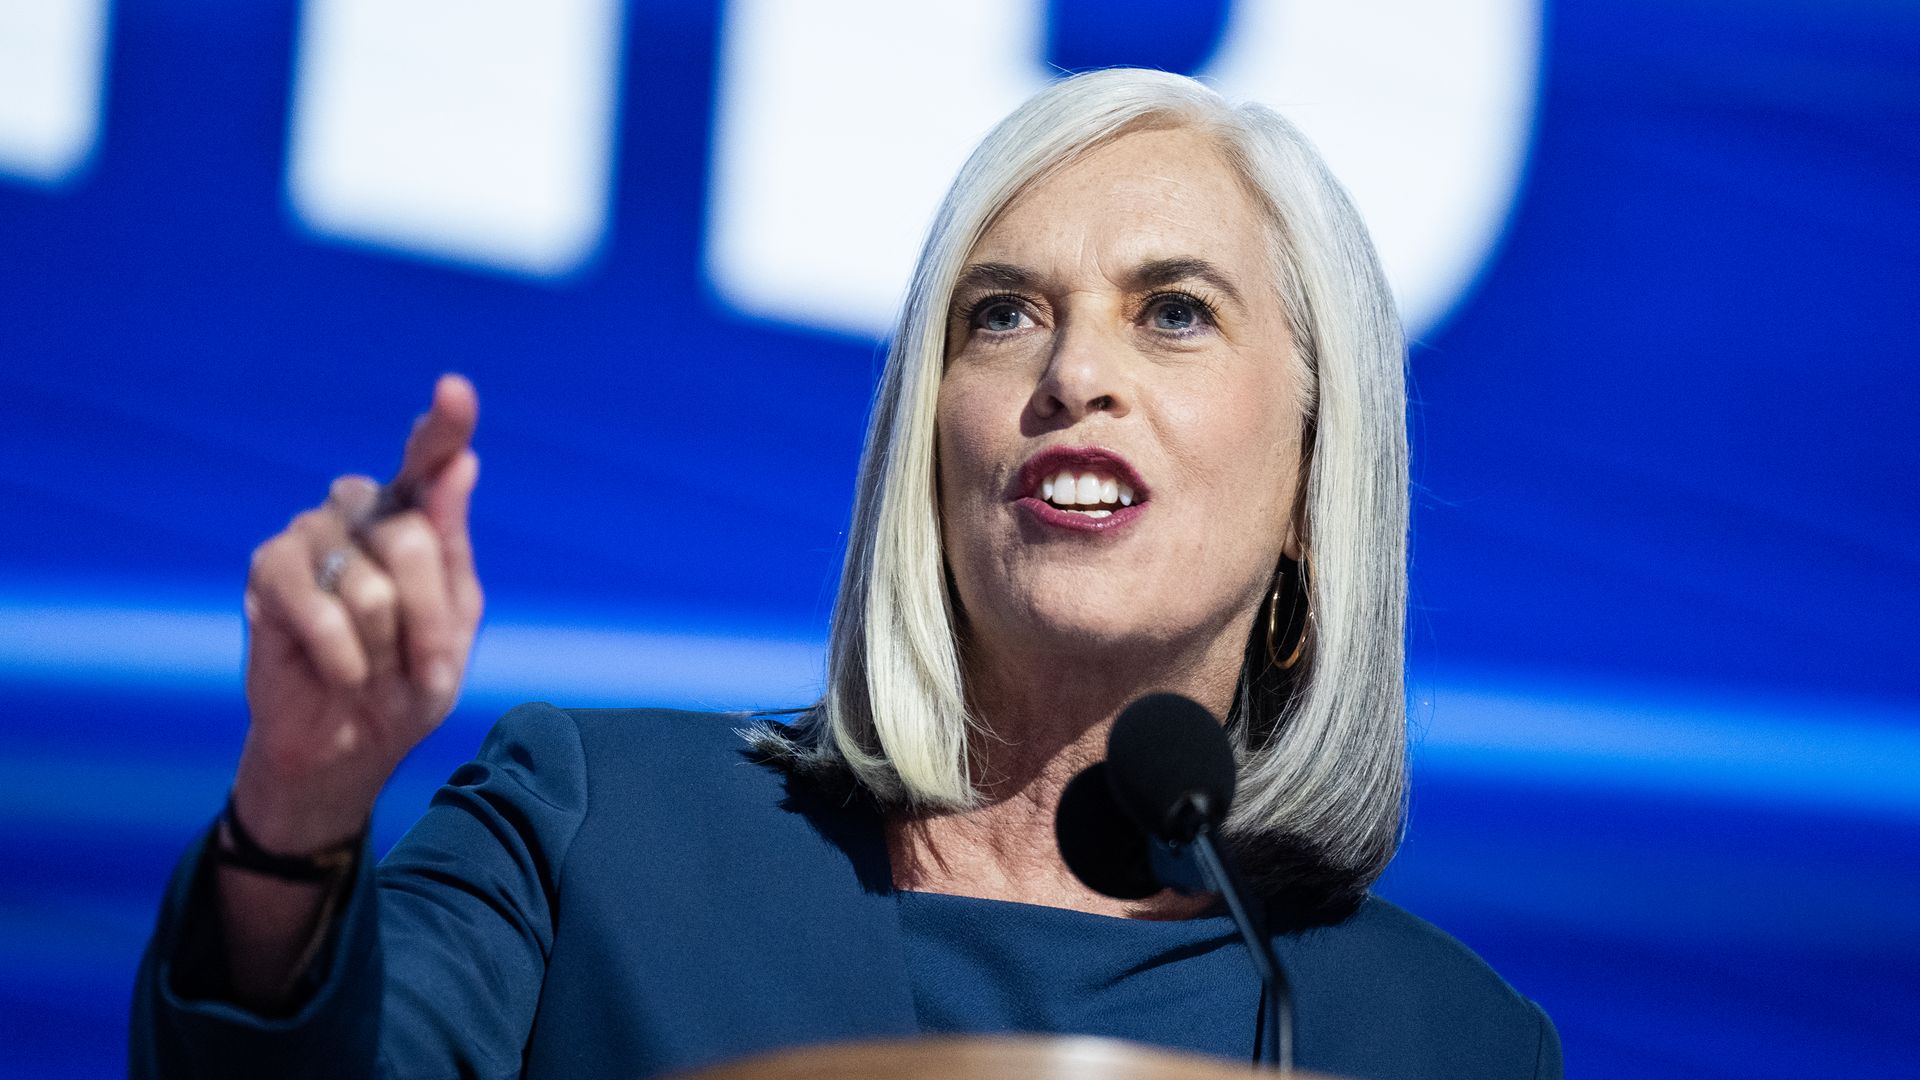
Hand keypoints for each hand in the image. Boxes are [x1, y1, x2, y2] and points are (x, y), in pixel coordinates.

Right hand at [232, 374, 482, 853]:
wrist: (349, 750)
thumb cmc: (407, 684)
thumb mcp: (453, 629)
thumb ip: (451, 550)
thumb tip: (459, 466)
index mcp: (417, 517)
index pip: (431, 460)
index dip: (443, 427)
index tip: (456, 391)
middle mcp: (361, 512)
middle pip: (413, 538)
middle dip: (428, 620)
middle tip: (418, 664)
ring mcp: (311, 534)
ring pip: (370, 584)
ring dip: (384, 647)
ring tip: (370, 665)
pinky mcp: (267, 572)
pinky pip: (317, 608)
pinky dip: (343, 656)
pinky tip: (340, 672)